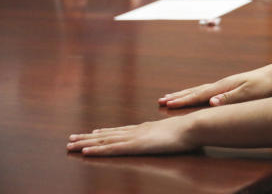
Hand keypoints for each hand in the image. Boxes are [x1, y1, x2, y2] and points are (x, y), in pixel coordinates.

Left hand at [67, 116, 197, 155]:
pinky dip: (97, 150)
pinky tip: (85, 152)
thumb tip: (179, 140)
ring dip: (86, 143)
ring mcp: (135, 138)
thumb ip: (173, 137)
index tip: (92, 132)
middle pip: (107, 134)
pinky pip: (111, 149)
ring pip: (104, 141)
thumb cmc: (191, 132)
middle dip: (88, 137)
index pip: (121, 131)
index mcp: (146, 129)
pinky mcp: (135, 146)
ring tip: (70, 145)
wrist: (193, 127)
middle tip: (72, 138)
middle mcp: (136, 131)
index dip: (105, 132)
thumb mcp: (179, 135)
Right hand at [159, 65, 271, 108]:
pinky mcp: (228, 87)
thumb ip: (230, 99)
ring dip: (184, 94)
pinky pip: (205, 92)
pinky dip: (194, 94)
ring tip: (171, 98)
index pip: (199, 95)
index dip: (182, 100)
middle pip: (194, 91)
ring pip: (199, 90)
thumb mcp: (248, 94)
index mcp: (223, 87)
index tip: (167, 104)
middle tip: (160, 101)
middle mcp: (220, 85)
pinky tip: (193, 96)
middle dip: (178, 97)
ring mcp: (223, 85)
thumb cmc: (262, 86)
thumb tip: (211, 102)